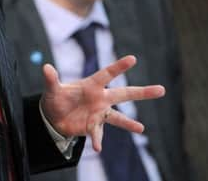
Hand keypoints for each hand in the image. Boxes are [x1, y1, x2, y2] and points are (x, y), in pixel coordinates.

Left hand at [40, 55, 164, 151]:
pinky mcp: (93, 126)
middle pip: (124, 94)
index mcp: (92, 85)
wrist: (54, 116)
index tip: (133, 59)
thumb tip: (46, 68)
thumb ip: (51, 79)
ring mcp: (99, 113)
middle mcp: (100, 98)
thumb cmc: (56, 97)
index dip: (119, 66)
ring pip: (118, 118)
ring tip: (141, 129)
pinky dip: (97, 141)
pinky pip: (97, 134)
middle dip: (142, 92)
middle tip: (161, 90)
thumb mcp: (52, 89)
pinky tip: (97, 148)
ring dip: (129, 124)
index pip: (108, 74)